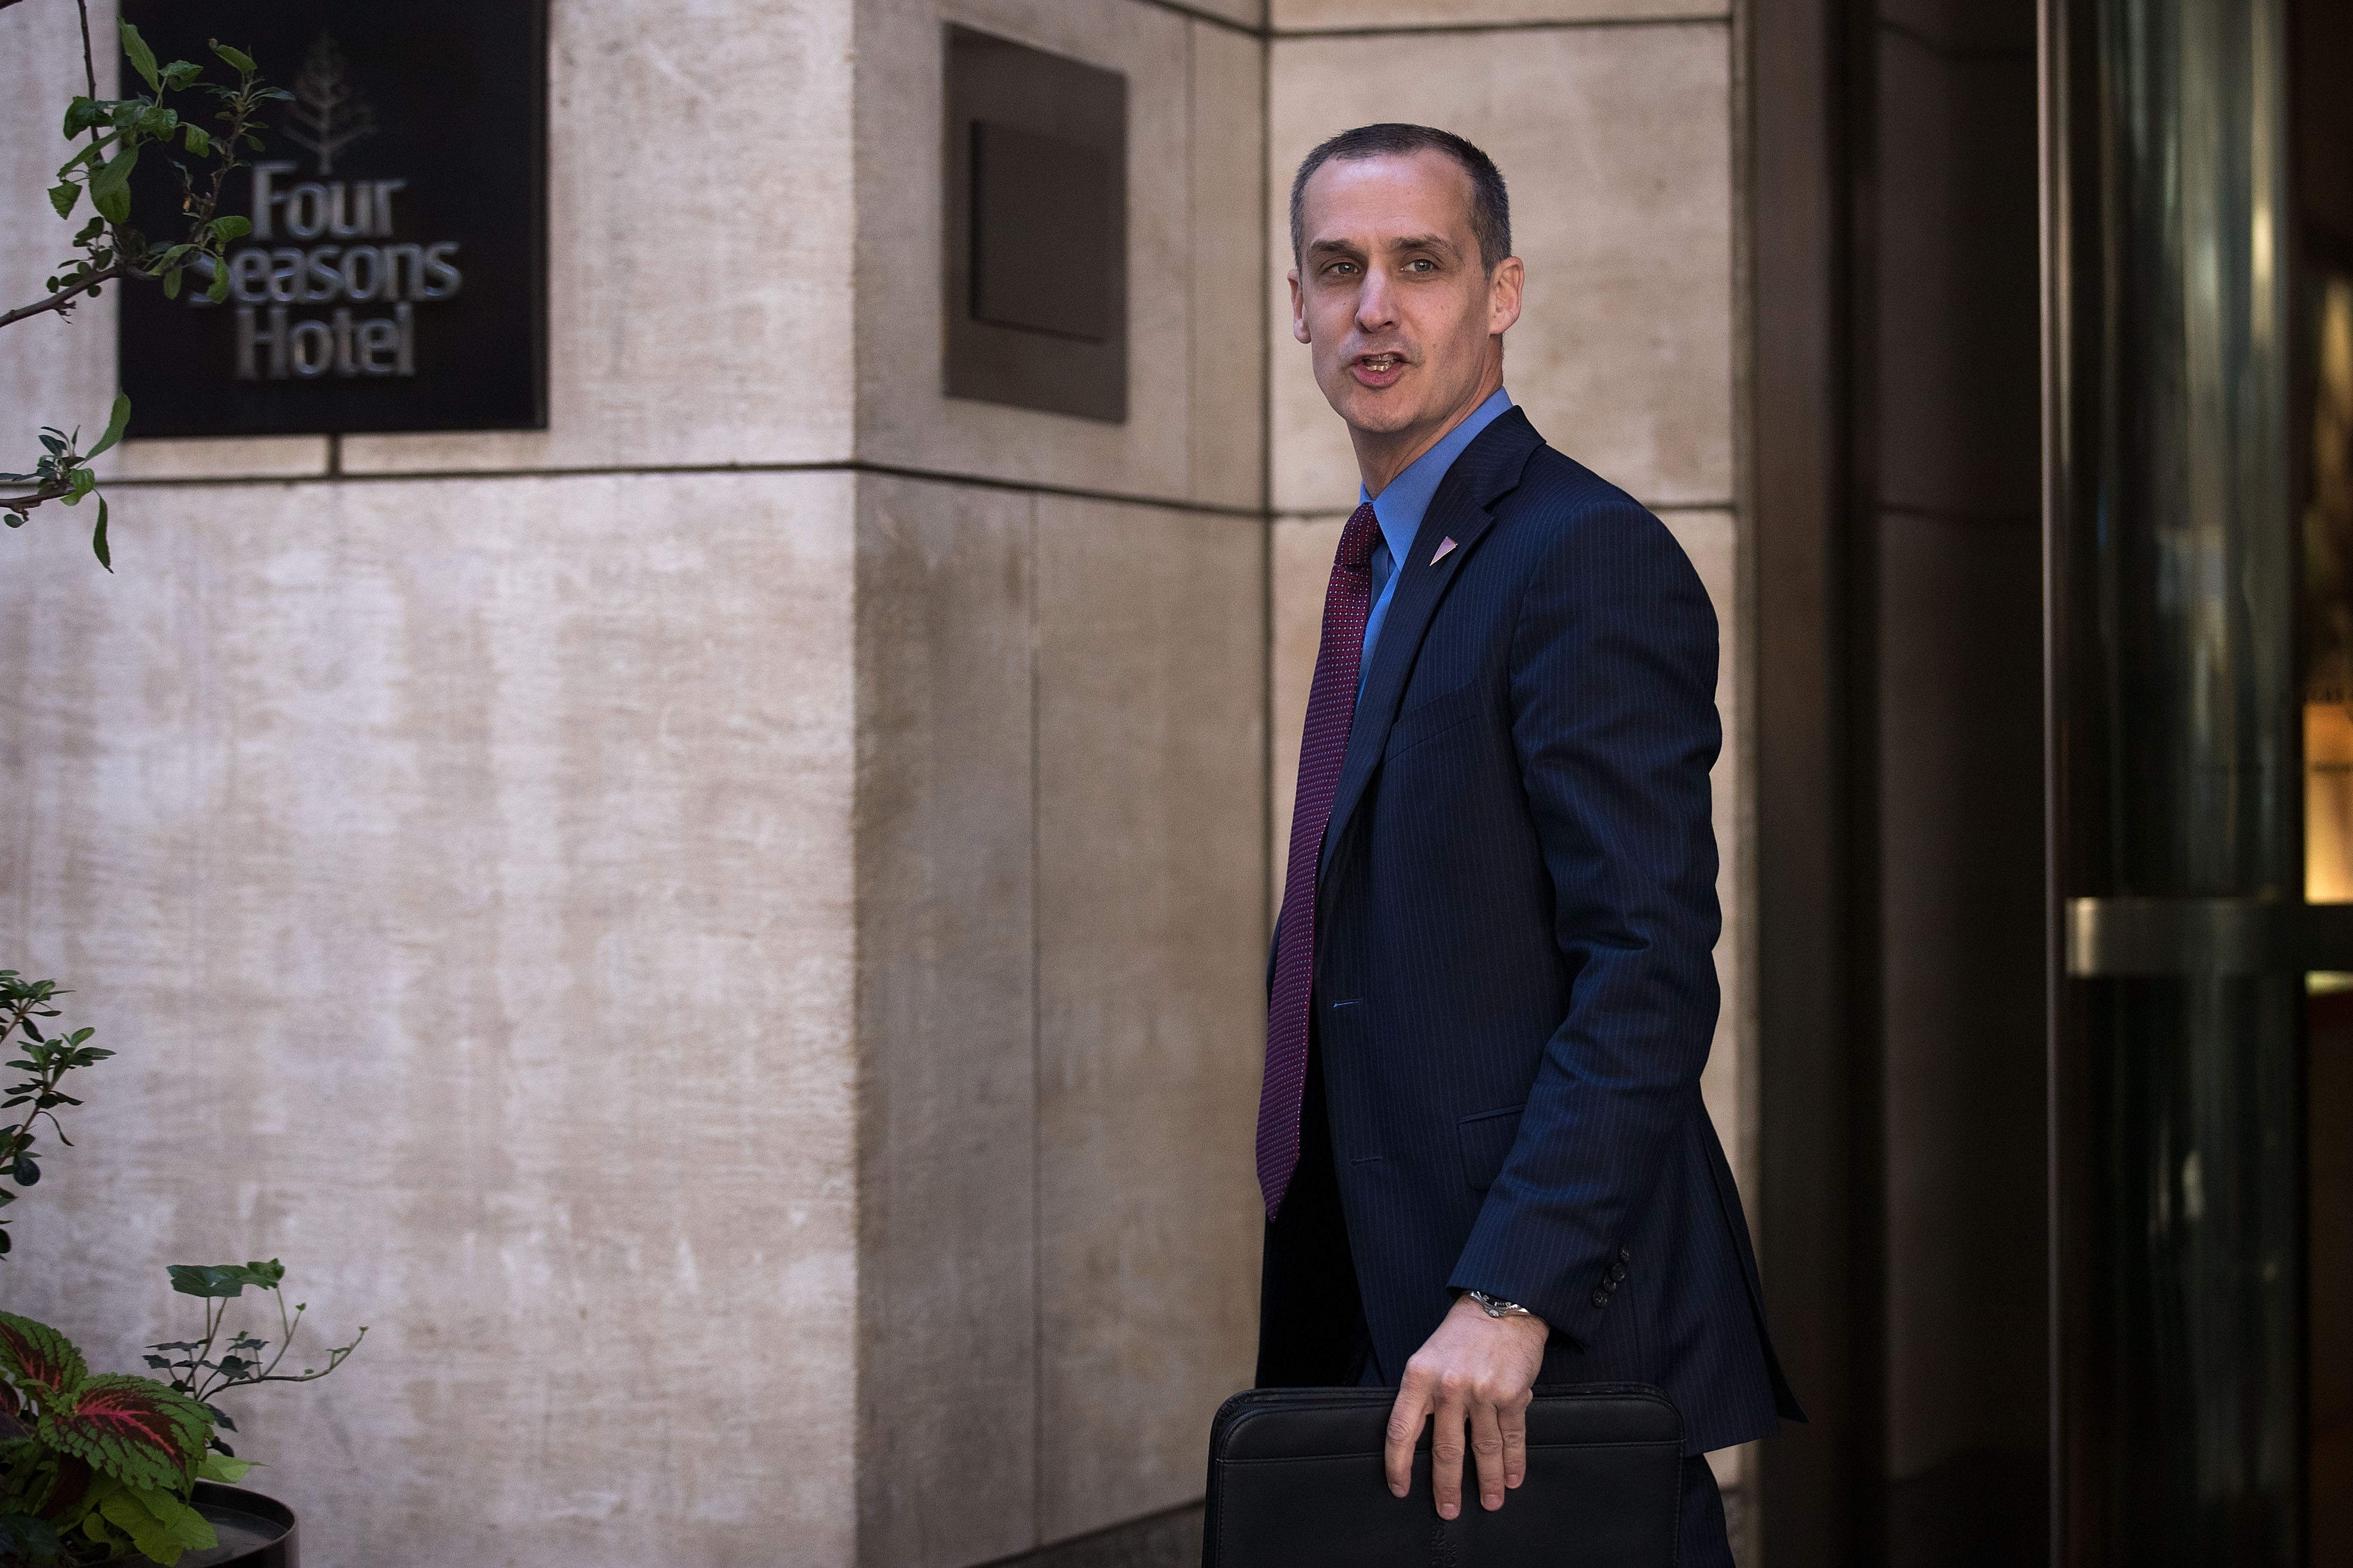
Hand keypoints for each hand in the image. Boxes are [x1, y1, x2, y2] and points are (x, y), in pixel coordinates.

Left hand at [1384, 1293, 1548, 1518]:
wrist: (1501, 1307)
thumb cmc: (1460, 1336)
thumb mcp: (1427, 1358)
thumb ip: (1422, 1397)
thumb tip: (1420, 1443)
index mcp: (1418, 1377)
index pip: (1400, 1431)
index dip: (1398, 1465)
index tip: (1400, 1489)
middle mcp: (1448, 1387)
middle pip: (1445, 1450)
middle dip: (1446, 1486)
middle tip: (1448, 1511)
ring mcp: (1481, 1392)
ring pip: (1483, 1449)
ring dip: (1485, 1481)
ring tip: (1488, 1503)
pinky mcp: (1511, 1395)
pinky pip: (1512, 1436)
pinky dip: (1513, 1462)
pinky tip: (1511, 1479)